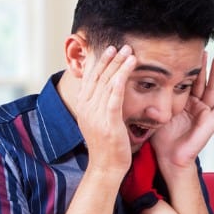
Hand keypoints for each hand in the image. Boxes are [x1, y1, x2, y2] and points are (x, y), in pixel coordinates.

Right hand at [73, 45, 136, 175]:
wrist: (106, 168)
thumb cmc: (108, 146)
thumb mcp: (99, 121)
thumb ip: (100, 105)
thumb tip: (107, 90)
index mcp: (83, 106)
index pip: (91, 78)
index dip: (100, 62)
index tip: (110, 49)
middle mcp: (87, 108)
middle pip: (99, 77)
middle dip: (111, 59)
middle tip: (122, 45)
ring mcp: (96, 115)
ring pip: (107, 83)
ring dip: (119, 65)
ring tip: (130, 53)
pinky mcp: (108, 122)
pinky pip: (114, 97)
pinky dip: (120, 80)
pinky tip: (127, 68)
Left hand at [151, 52, 213, 170]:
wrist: (171, 158)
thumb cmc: (162, 140)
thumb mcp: (156, 115)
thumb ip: (152, 103)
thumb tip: (139, 88)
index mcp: (182, 104)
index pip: (186, 81)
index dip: (186, 68)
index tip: (184, 52)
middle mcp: (195, 106)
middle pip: (200, 82)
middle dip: (201, 66)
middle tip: (201, 48)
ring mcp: (205, 112)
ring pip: (212, 88)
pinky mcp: (212, 120)